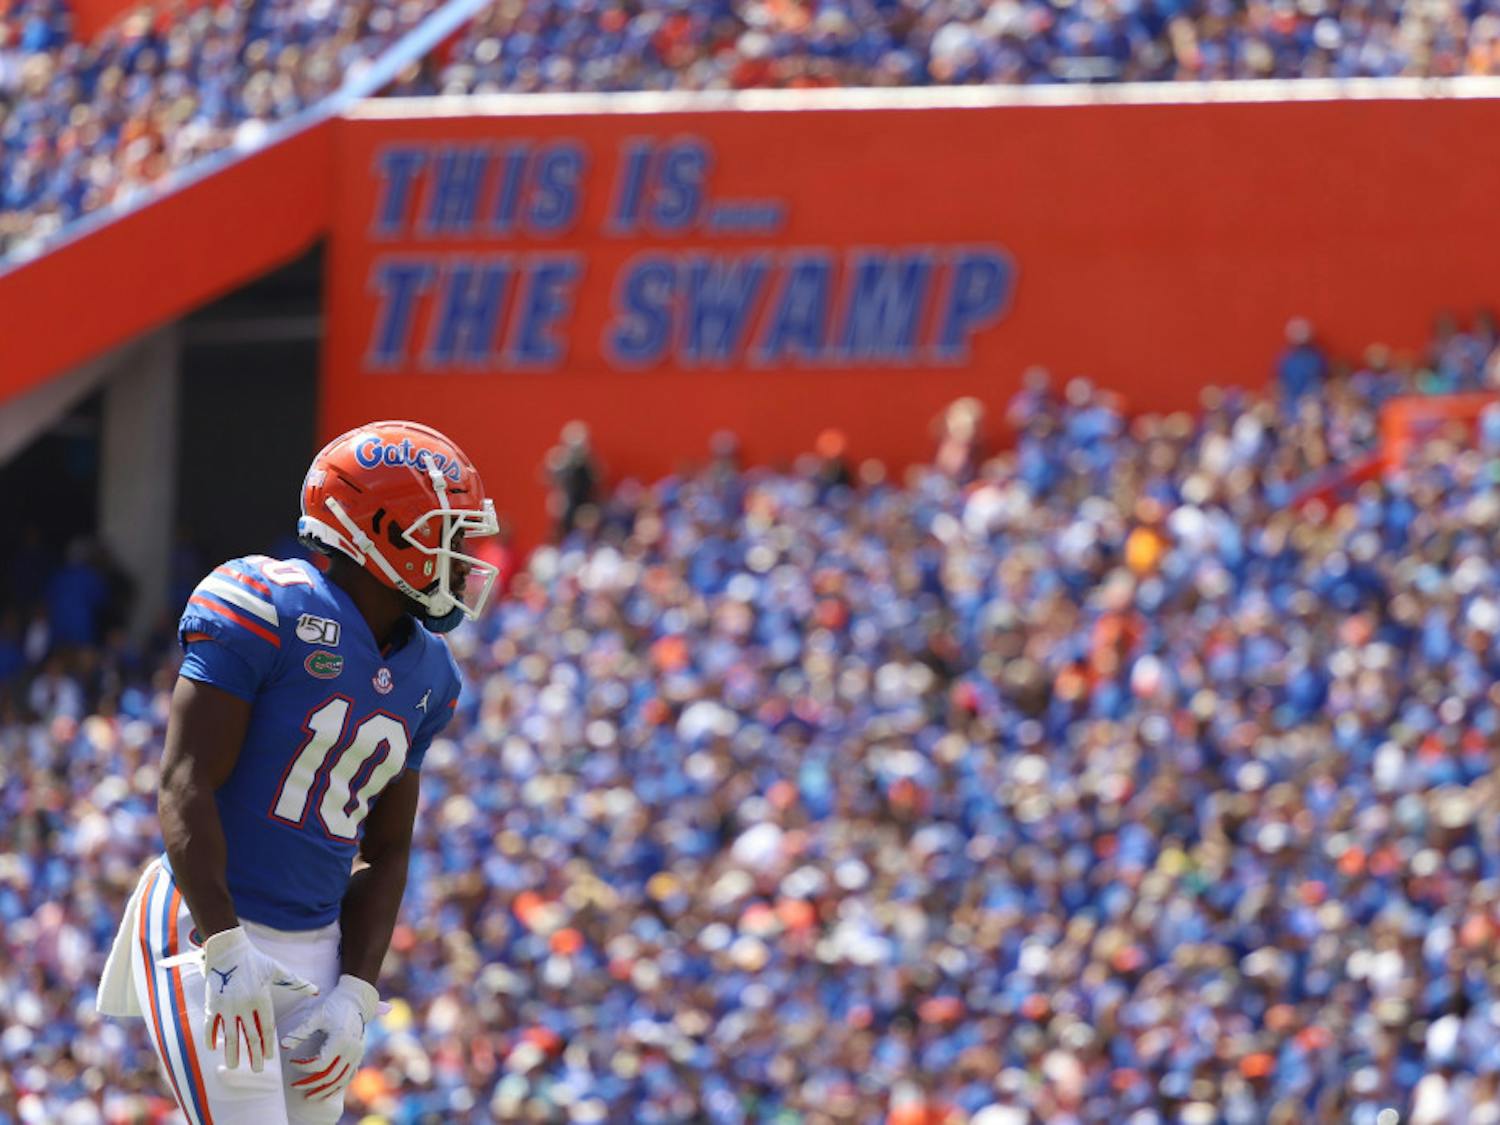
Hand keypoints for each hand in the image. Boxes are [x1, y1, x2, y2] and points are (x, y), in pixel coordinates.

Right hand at [201, 926, 317, 1071]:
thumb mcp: (278, 970)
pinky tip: (212, 1049)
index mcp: (262, 999)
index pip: (267, 1027)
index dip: (268, 1044)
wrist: (229, 950)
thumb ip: (296, 983)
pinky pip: (211, 1025)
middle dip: (253, 1055)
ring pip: (230, 1035)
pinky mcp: (213, 1004)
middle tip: (257, 1070)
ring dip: (232, 1052)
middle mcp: (245, 1005)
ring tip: (234, 1066)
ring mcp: (227, 1006)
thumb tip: (317, 990)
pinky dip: (211, 1037)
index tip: (269, 1058)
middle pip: (250, 1036)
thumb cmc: (256, 960)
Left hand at [278, 974, 378, 1101]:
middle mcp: (351, 1050)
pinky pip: (349, 1077)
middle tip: (294, 1085)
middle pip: (329, 1076)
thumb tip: (282, 1045)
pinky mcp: (359, 1055)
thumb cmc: (333, 1006)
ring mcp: (357, 1054)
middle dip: (310, 1083)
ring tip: (308, 1096)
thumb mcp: (316, 1016)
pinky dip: (338, 1087)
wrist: (355, 1000)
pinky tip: (326, 1093)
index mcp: (340, 1040)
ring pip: (340, 1080)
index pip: (319, 1064)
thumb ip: (300, 1032)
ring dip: (324, 1090)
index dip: (303, 1067)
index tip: (292, 1062)